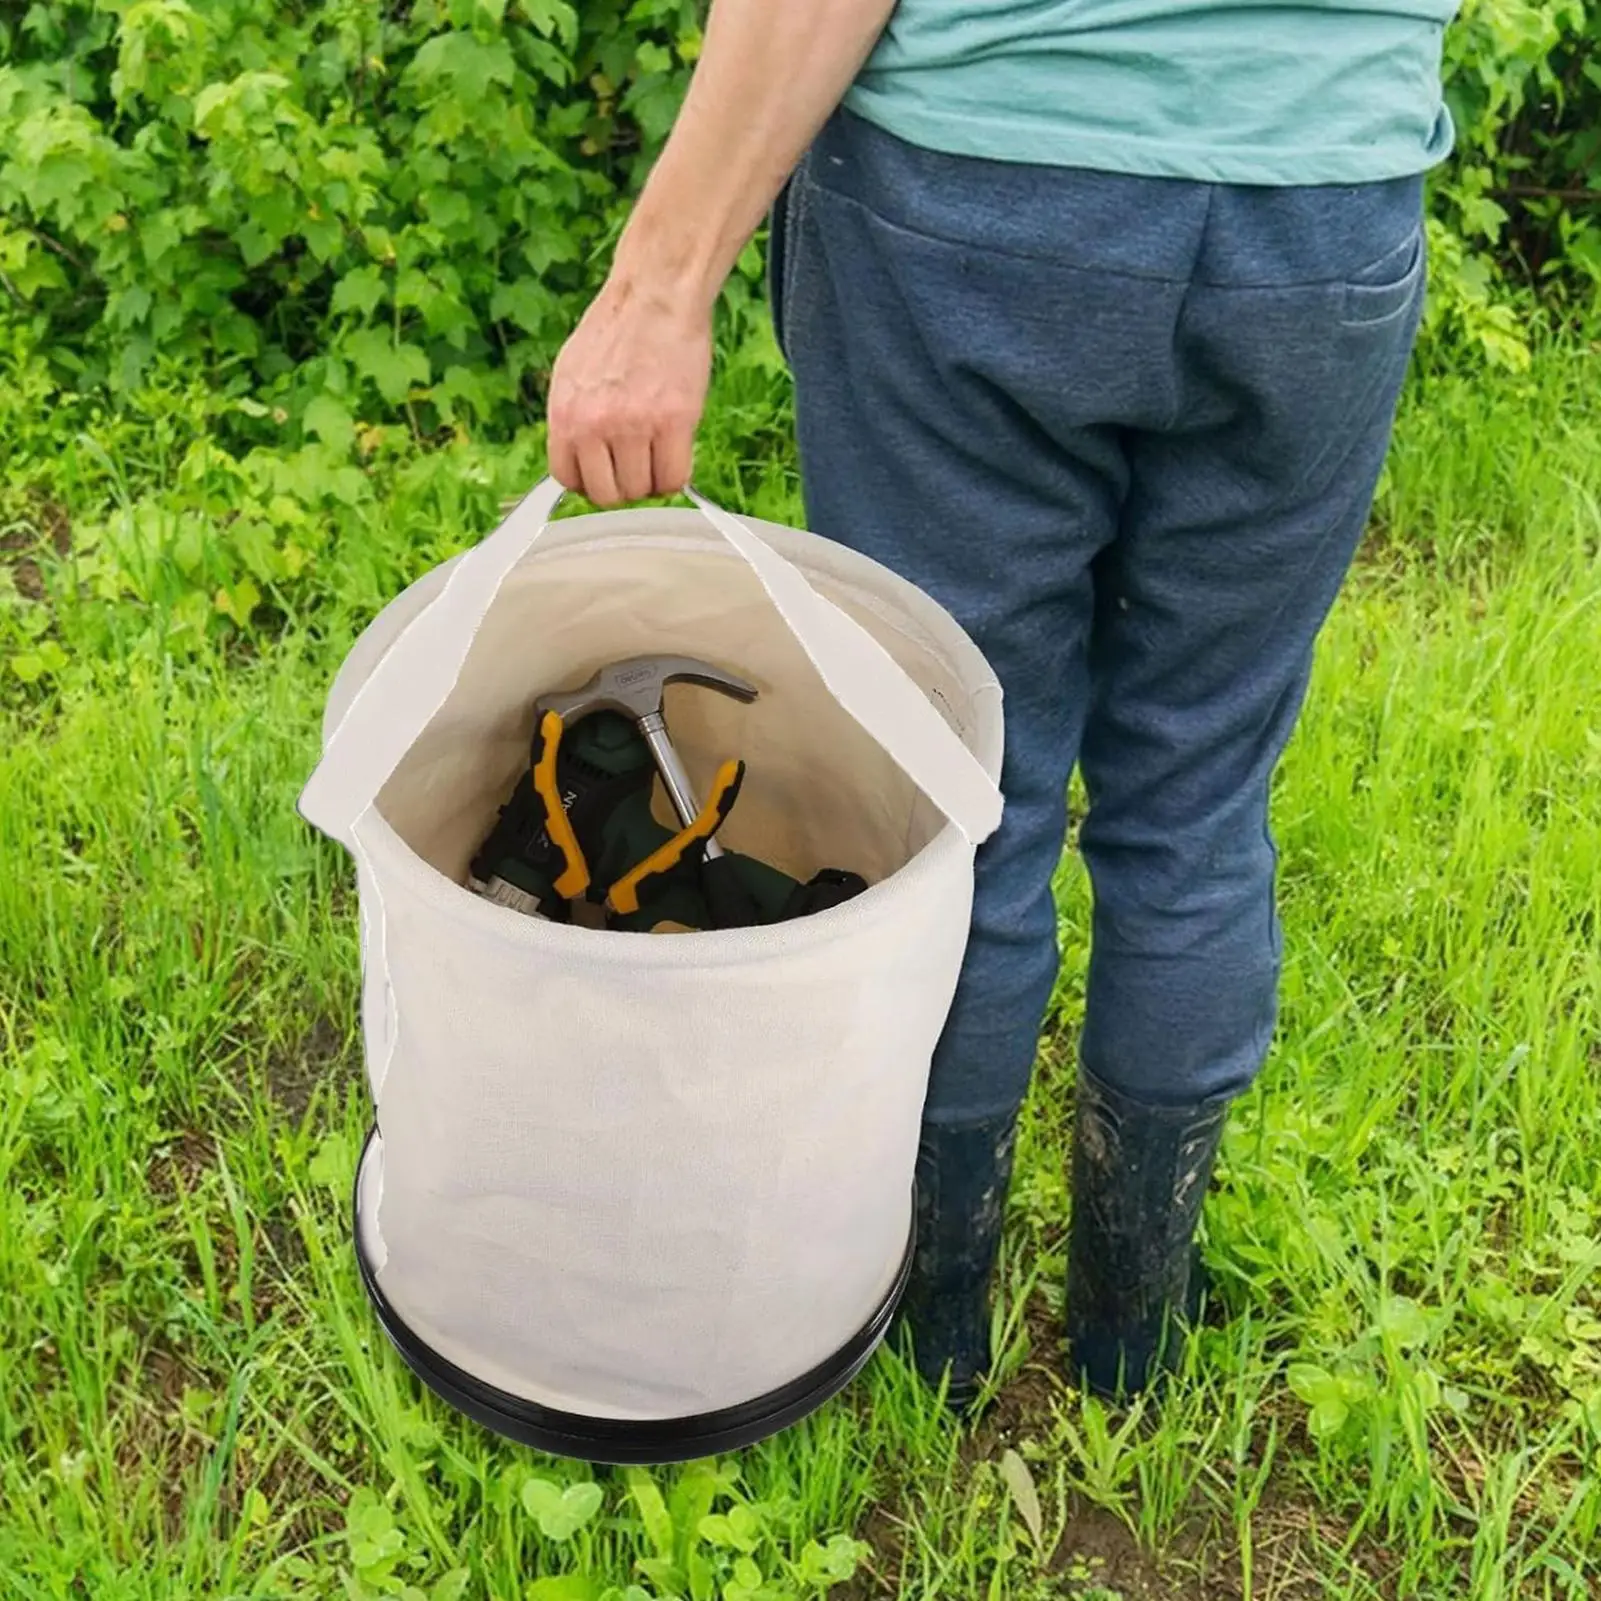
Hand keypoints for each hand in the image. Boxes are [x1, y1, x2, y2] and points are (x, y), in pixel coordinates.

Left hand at [546, 273, 712, 506]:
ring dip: (652, 480)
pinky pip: (674, 478)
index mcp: (565, 413)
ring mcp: (634, 425)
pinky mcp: (673, 422)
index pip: (568, 479)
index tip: (606, 471)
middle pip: (606, 493)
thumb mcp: (573, 372)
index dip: (590, 481)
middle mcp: (594, 424)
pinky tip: (676, 454)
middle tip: (637, 465)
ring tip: (658, 453)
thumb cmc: (618, 328)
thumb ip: (573, 416)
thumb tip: (580, 454)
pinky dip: (676, 476)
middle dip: (623, 486)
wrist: (656, 295)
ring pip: (641, 490)